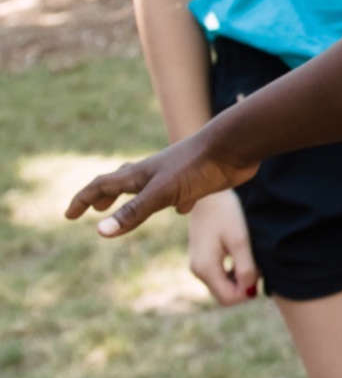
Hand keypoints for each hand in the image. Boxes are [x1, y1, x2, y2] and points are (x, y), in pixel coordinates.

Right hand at [64, 130, 257, 241]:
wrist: (237, 145)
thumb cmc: (198, 165)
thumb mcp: (162, 192)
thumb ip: (133, 211)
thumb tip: (100, 232)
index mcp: (141, 173)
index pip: (102, 184)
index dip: (83, 199)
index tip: (68, 215)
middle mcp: (156, 171)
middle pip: (123, 182)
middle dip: (106, 196)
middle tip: (95, 209)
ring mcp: (178, 174)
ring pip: (151, 186)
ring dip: (137, 198)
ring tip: (133, 209)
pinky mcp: (200, 179)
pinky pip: (181, 191)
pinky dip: (175, 201)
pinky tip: (183, 208)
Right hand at [186, 189, 259, 305]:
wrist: (208, 194)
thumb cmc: (226, 213)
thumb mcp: (240, 239)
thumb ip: (245, 266)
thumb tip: (249, 290)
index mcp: (206, 269)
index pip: (227, 298)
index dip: (247, 293)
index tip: (261, 275)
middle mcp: (198, 271)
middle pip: (224, 294)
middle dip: (243, 287)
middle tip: (259, 266)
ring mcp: (197, 264)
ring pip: (222, 284)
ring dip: (239, 278)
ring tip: (252, 258)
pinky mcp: (201, 257)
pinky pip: (218, 274)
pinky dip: (232, 271)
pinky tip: (243, 254)